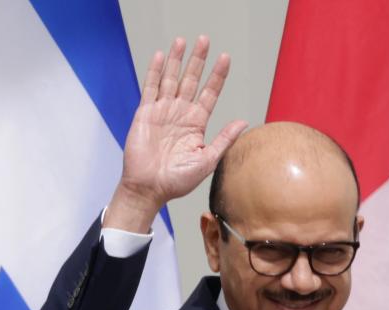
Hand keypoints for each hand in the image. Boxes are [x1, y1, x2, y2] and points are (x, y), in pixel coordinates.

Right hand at [106, 35, 247, 231]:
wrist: (149, 189)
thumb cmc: (176, 181)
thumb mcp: (207, 160)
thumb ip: (224, 139)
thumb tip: (243, 122)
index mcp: (196, 124)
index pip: (209, 93)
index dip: (217, 75)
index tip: (225, 58)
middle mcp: (180, 114)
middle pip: (191, 80)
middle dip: (198, 60)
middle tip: (204, 40)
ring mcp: (162, 112)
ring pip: (171, 79)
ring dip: (176, 60)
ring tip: (182, 41)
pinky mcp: (145, 114)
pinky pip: (150, 89)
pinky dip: (155, 72)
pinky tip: (160, 57)